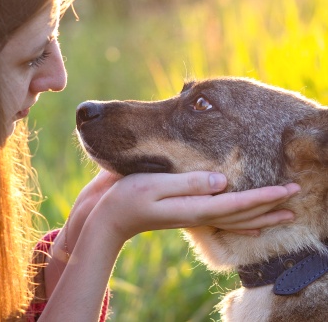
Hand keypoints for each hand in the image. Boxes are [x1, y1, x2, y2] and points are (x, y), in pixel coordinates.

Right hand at [89, 171, 298, 242]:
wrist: (107, 216)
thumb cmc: (125, 197)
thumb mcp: (153, 185)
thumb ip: (187, 183)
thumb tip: (222, 182)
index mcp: (191, 206)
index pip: (236, 204)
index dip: (263, 198)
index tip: (288, 191)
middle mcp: (196, 213)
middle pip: (241, 214)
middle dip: (270, 206)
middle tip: (296, 195)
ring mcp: (191, 214)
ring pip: (234, 218)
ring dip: (260, 214)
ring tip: (282, 213)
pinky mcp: (184, 211)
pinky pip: (220, 218)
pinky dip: (239, 220)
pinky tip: (247, 220)